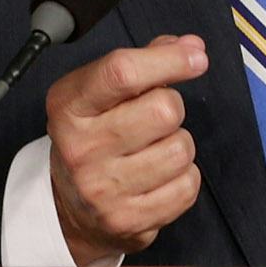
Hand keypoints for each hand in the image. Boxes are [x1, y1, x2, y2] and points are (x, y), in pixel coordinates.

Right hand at [45, 32, 207, 263]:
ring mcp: (102, 187)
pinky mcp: (128, 219)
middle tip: (156, 117)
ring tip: (154, 149)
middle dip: (171, 107)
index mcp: (69, 106)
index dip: (168, 60)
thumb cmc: (93, 137)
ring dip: (178, 145)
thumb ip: (143, 63)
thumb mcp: (100, 94)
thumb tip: (192, 47)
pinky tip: (160, 176)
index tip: (196, 57)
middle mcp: (80, 146)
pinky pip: (187, 186)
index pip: (121, 72)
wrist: (69, 207)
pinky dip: (184, 178)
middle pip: (162, 110)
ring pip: (180, 150)